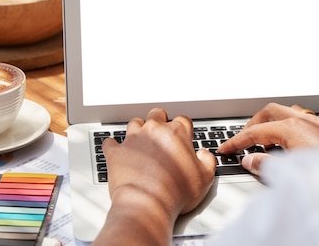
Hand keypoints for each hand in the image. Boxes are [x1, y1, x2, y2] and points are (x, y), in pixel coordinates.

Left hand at [93, 108, 215, 245]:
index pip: (182, 120)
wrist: (148, 204)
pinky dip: (114, 146)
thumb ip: (208, 160)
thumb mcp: (206, 178)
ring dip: (138, 130)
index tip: (183, 138)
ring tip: (141, 141)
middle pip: (157, 114)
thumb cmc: (176, 193)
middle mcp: (154, 131)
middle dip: (160, 121)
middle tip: (161, 134)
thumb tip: (204, 154)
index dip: (184, 129)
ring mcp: (133, 140)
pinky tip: (117, 150)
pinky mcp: (116, 153)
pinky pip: (110, 143)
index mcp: (177, 133)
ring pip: (134, 123)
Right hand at [218, 103, 318, 174]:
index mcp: (291, 127)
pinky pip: (300, 118)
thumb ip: (266, 164)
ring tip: (263, 136)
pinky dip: (287, 124)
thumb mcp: (289, 170)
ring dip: (271, 121)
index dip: (238, 141)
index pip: (256, 132)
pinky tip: (287, 139)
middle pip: (270, 112)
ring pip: (286, 112)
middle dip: (254, 123)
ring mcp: (316, 123)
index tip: (227, 148)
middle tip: (243, 139)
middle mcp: (303, 120)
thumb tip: (250, 161)